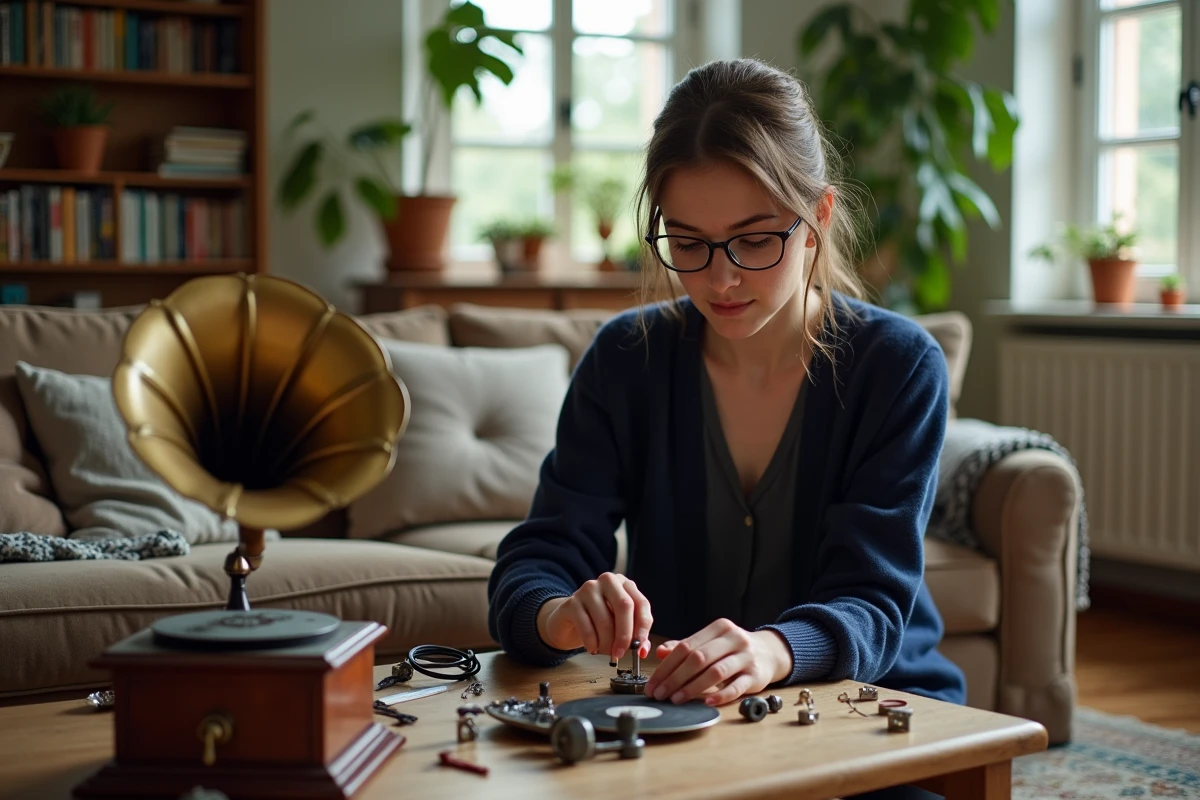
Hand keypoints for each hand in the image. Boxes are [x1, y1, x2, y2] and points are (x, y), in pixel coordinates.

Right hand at [536, 573, 653, 661]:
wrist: (569, 621)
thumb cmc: (599, 622)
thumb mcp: (620, 625)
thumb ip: (634, 636)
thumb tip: (642, 650)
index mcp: (624, 584)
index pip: (641, 603)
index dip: (643, 627)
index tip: (640, 648)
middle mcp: (607, 581)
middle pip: (624, 606)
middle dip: (625, 635)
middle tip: (621, 653)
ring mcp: (588, 589)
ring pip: (605, 619)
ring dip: (607, 643)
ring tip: (605, 652)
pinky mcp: (571, 602)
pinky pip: (586, 627)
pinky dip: (592, 643)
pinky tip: (592, 648)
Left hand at [643, 619, 792, 706]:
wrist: (769, 653)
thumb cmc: (733, 649)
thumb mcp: (711, 642)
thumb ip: (686, 647)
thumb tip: (660, 653)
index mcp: (718, 628)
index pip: (686, 646)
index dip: (666, 666)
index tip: (653, 684)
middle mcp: (733, 639)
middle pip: (699, 658)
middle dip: (675, 678)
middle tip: (660, 694)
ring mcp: (746, 657)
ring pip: (716, 672)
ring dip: (692, 687)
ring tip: (676, 699)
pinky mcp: (756, 675)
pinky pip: (736, 687)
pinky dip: (720, 695)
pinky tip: (706, 702)